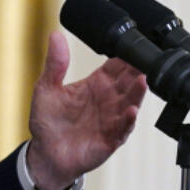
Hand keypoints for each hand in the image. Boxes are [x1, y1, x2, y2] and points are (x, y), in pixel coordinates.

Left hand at [25, 30, 146, 189]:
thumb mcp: (46, 88)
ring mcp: (111, 119)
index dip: (124, 57)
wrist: (45, 154)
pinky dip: (128, 120)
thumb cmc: (48, 122)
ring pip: (130, 103)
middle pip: (128, 82)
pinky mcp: (110, 139)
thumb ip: (55, 63)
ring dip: (137, 93)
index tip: (132, 46)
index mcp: (95, 84)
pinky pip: (123, 128)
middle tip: (143, 61)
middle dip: (136, 72)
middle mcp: (107, 100)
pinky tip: (131, 111)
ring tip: (142, 82)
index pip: (116, 67)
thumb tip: (55, 35)